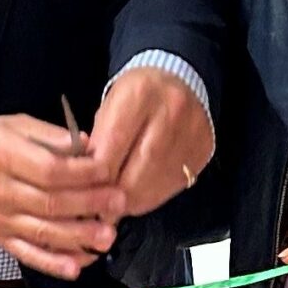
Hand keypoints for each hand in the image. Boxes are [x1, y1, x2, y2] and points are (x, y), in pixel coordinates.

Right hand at [0, 115, 126, 280]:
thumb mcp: (17, 124)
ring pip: (42, 232)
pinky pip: (27, 254)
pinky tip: (76, 268)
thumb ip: (51, 135)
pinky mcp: (0, 238)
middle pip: (49, 203)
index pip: (48, 169)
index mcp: (3, 156)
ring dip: (77, 238)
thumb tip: (87, 145)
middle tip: (118, 203)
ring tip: (107, 237)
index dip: (81, 173)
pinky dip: (51, 264)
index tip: (107, 170)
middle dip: (88, 204)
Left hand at [85, 66, 213, 218]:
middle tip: (101, 210)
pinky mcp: (203, 148)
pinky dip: (154, 196)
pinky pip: (176, 183)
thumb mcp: (109, 108)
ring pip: (158, 182)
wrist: (178, 77)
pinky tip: (141, 197)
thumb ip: (99, 144)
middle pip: (138, 170)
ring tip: (119, 207)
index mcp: (138, 95)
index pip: (112, 148)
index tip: (85, 193)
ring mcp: (191, 132)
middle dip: (116, 195)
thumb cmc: (135, 96)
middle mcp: (170, 112)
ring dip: (135, 201)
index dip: (96, 177)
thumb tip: (88, 187)